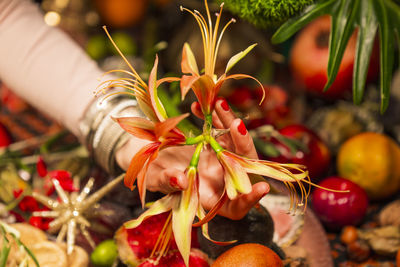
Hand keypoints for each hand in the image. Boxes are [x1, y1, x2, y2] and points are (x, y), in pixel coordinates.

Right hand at [115, 98, 268, 219]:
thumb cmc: (153, 174)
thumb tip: (180, 181)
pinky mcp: (215, 142)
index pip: (237, 207)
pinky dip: (214, 116)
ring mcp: (220, 159)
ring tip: (218, 105)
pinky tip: (200, 107)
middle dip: (243, 145)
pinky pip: (221, 128)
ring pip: (234, 142)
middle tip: (236, 126)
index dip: (250, 199)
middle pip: (242, 167)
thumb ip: (168, 182)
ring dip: (229, 121)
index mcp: (212, 199)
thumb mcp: (156, 180)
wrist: (149, 153)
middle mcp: (221, 180)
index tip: (262, 187)